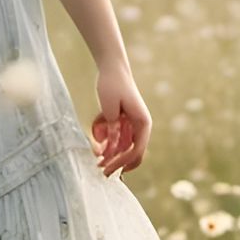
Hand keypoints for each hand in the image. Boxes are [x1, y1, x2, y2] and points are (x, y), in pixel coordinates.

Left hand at [91, 61, 149, 176]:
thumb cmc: (112, 86)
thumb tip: (113, 150)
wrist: (112, 68)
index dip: (121, 163)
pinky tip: (97, 140)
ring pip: (125, 146)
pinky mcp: (124, 121)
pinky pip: (119, 137)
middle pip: (132, 152)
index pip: (135, 151)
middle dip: (117, 162)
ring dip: (112, 154)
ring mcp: (133, 124)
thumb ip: (113, 129)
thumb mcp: (110, 109)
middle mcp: (141, 126)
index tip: (106, 170)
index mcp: (143, 123)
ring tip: (96, 158)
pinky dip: (109, 141)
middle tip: (100, 170)